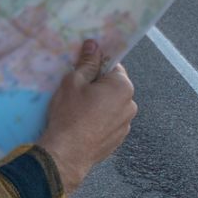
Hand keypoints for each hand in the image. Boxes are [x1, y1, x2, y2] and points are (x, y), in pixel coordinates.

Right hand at [35, 39, 136, 192]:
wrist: (67, 153)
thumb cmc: (70, 113)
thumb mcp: (74, 81)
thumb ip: (87, 62)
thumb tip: (94, 44)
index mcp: (123, 87)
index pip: (113, 66)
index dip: (97, 66)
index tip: (82, 70)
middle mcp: (130, 105)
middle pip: (113, 86)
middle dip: (98, 86)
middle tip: (77, 91)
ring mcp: (126, 124)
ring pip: (111, 105)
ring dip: (99, 104)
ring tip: (78, 110)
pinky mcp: (118, 140)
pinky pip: (109, 122)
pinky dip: (99, 120)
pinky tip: (82, 124)